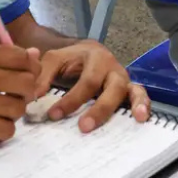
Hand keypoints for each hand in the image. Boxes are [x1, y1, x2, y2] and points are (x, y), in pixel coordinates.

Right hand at [0, 45, 40, 150]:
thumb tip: (34, 55)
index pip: (20, 56)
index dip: (30, 68)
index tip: (24, 77)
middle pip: (26, 82)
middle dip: (26, 93)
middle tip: (13, 99)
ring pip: (19, 108)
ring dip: (12, 114)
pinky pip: (7, 130)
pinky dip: (1, 132)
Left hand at [33, 40, 149, 132]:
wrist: (84, 51)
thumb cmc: (69, 59)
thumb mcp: (53, 60)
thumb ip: (42, 76)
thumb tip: (32, 97)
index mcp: (94, 57)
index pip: (85, 82)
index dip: (71, 100)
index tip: (53, 115)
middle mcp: (113, 67)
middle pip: (111, 88)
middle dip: (99, 109)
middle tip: (83, 127)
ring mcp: (123, 79)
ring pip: (133, 90)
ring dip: (136, 104)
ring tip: (138, 118)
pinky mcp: (129, 89)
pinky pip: (140, 95)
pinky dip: (144, 105)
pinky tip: (143, 118)